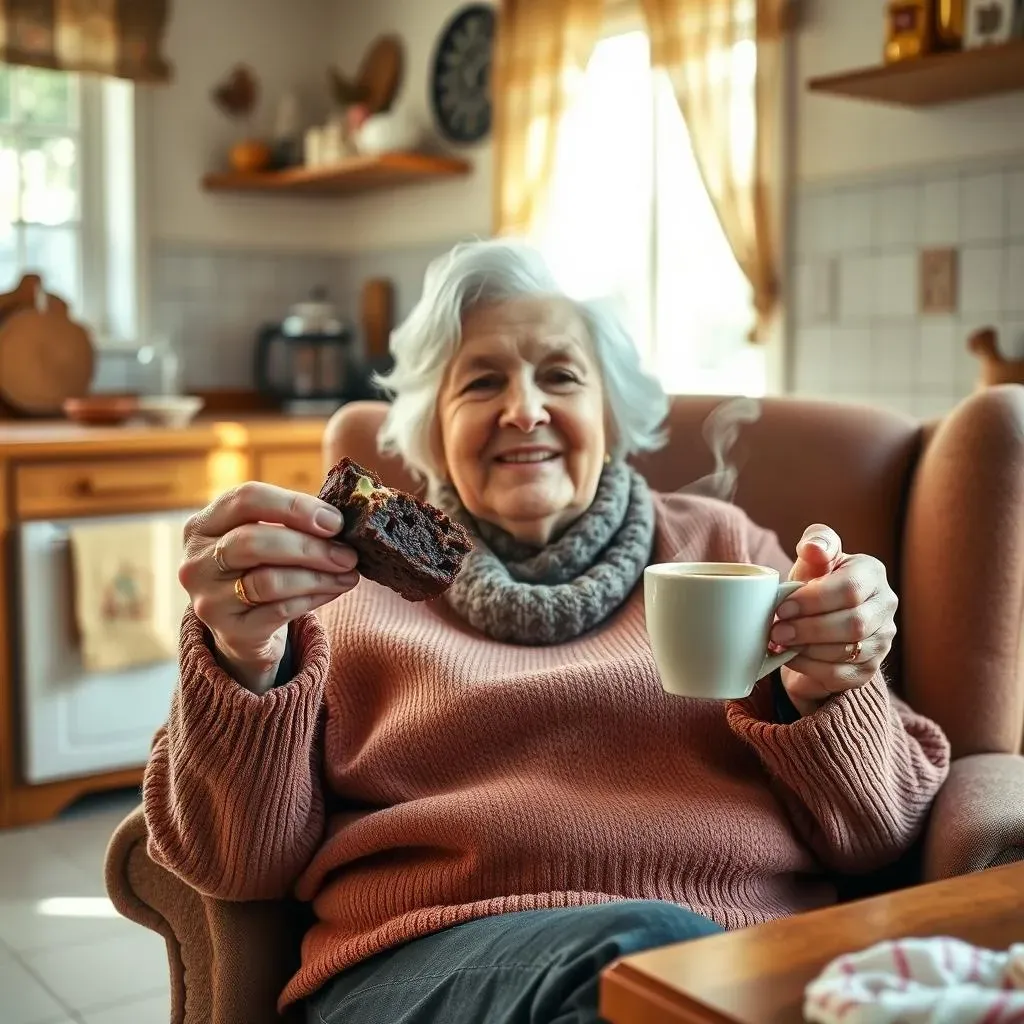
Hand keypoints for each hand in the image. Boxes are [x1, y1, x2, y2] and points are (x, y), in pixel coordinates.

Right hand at [179, 483, 357, 693]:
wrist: (243, 630)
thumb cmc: (260, 569)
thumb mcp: (263, 539)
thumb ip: (291, 522)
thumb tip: (339, 519)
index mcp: (202, 525)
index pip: (246, 499)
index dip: (295, 506)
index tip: (335, 521)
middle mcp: (197, 561)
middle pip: (254, 541)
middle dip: (310, 546)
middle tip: (348, 553)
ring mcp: (209, 599)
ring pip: (269, 580)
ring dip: (318, 575)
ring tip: (348, 573)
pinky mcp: (230, 632)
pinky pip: (280, 611)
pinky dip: (314, 598)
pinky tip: (334, 589)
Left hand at [770, 524, 896, 715]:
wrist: (815, 620)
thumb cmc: (813, 583)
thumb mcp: (813, 560)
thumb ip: (816, 542)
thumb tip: (814, 548)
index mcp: (872, 574)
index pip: (850, 589)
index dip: (812, 601)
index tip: (781, 608)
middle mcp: (885, 607)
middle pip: (853, 624)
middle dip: (808, 629)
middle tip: (776, 631)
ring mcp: (882, 641)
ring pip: (848, 651)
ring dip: (807, 649)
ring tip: (779, 643)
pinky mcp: (868, 669)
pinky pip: (841, 674)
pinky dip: (810, 667)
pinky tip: (791, 657)